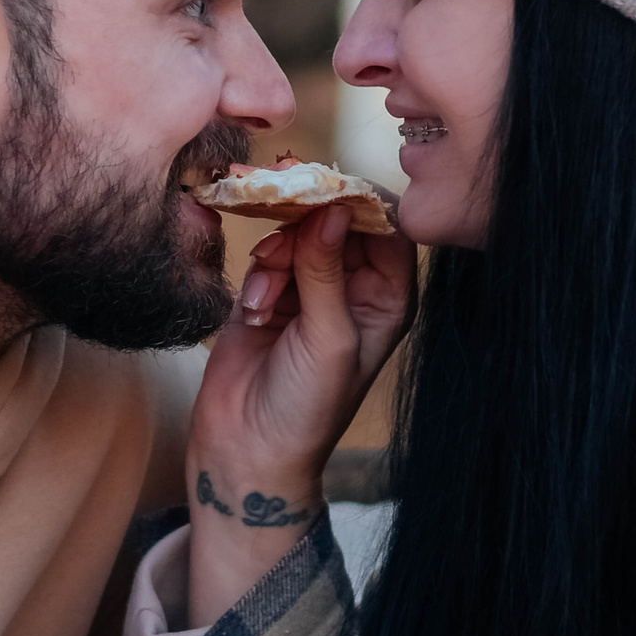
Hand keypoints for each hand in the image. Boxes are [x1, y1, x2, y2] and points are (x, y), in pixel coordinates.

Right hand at [185, 202, 414, 622]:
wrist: (247, 451)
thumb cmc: (306, 408)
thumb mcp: (327, 338)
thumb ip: (327, 270)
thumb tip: (334, 205)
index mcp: (387, 299)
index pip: (387, 229)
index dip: (360, 200)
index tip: (325, 184)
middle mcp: (355, 288)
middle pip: (339, 221)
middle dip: (308, 210)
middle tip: (277, 189)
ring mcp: (312, 288)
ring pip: (299, 232)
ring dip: (278, 250)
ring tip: (264, 289)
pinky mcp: (271, 293)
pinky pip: (268, 255)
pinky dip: (258, 272)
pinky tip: (251, 308)